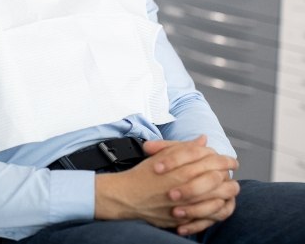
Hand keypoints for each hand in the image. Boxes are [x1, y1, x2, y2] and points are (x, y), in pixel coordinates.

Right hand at [94, 136, 238, 232]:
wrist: (127, 196)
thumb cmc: (143, 175)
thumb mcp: (161, 155)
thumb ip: (184, 148)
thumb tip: (203, 140)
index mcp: (180, 169)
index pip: (210, 160)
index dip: (224, 158)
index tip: (230, 159)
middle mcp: (185, 186)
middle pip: (217, 178)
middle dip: (228, 173)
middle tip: (232, 170)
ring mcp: (185, 205)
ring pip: (217, 198)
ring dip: (227, 191)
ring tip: (231, 186)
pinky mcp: (184, 218)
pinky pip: (210, 216)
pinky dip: (218, 209)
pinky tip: (221, 203)